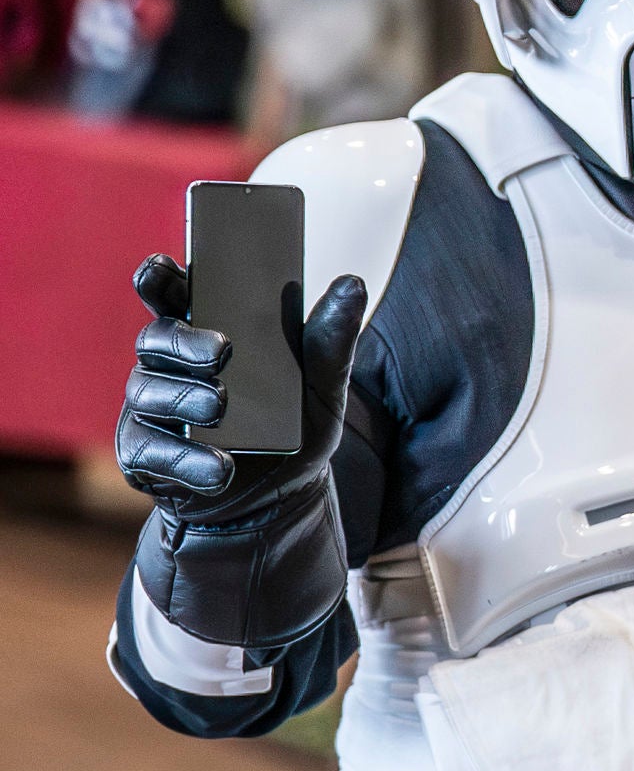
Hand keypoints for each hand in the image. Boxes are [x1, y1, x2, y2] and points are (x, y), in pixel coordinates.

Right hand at [117, 253, 365, 516]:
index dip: (159, 279)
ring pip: (148, 390)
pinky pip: (152, 451)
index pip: (171, 297)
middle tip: (221, 350)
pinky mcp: (144, 455)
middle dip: (183, 341)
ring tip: (220, 406)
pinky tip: (220, 467)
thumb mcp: (322, 386)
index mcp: (204, 337)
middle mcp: (170, 367)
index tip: (161, 269)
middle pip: (155, 338)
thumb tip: (353, 284)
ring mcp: (151, 410)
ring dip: (185, 397)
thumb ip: (331, 339)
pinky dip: (187, 459)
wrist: (280, 501)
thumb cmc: (293, 430)